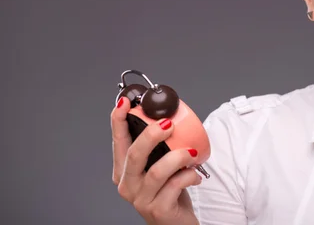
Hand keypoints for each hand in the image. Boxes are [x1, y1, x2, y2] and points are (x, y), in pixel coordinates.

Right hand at [111, 97, 201, 224]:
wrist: (178, 223)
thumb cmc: (170, 191)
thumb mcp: (161, 165)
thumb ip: (160, 145)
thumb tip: (170, 115)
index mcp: (125, 170)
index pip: (118, 141)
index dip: (118, 120)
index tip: (125, 101)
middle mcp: (128, 184)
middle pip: (134, 154)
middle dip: (151, 134)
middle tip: (168, 124)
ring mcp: (141, 199)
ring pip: (156, 171)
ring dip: (177, 157)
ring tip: (191, 153)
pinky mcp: (158, 210)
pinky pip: (174, 186)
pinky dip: (188, 175)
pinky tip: (195, 175)